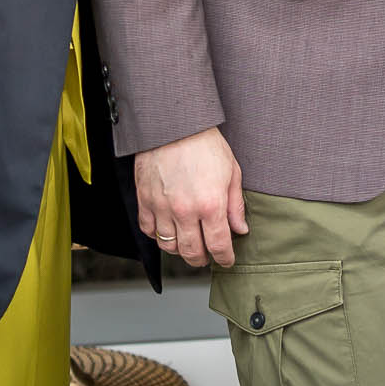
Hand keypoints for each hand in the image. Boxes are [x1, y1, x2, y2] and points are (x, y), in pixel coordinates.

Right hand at [135, 127, 247, 267]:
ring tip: (188, 244)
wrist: (174, 124)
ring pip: (168, 245)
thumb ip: (235, 204)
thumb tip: (240, 229)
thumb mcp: (231, 171)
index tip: (227, 260)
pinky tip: (167, 229)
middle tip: (206, 257)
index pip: (218, 245)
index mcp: (211, 204)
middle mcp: (185, 211)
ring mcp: (162, 207)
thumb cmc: (205, 143)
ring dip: (180, 250)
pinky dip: (157, 235)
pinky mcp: (144, 200)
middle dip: (201, 259)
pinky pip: (148, 230)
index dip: (224, 258)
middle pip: (191, 252)